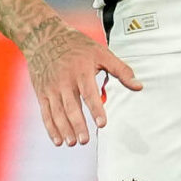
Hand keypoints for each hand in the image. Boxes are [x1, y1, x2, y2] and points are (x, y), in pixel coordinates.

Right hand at [24, 19, 140, 146]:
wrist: (44, 37)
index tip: (102, 123)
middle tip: (85, 140)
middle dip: (78, 124)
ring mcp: (51, 88)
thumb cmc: (76, 45)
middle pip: (71, 106)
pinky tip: (58, 140)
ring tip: (73, 142)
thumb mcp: (101, 52)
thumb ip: (121, 70)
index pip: (89, 92)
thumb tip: (138, 86)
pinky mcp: (42, 92)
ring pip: (57, 112)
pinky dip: (51, 128)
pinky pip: (45, 113)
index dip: (96, 108)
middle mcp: (64, 80)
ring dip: (64, 129)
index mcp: (81, 71)